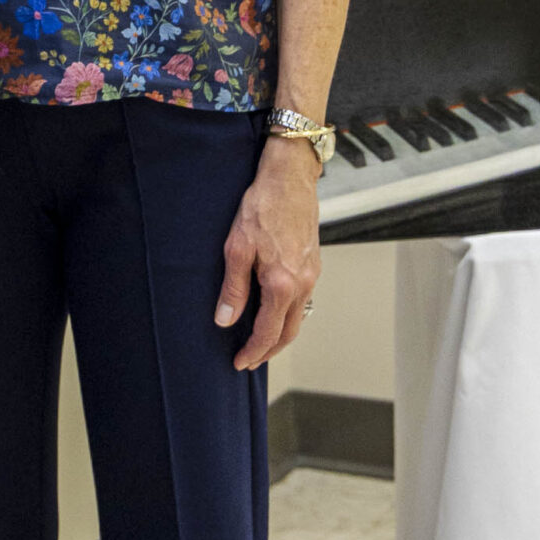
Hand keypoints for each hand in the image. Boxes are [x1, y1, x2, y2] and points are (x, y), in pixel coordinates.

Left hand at [216, 137, 322, 370]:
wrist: (290, 177)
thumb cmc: (262, 206)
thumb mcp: (237, 247)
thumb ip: (233, 288)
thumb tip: (225, 320)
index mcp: (282, 284)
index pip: (268, 332)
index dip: (253, 351)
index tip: (240, 363)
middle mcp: (303, 284)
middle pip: (289, 332)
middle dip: (269, 350)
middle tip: (250, 360)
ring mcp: (312, 274)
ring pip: (299, 316)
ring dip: (280, 333)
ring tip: (261, 340)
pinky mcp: (314, 263)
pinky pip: (303, 299)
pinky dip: (288, 313)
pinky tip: (275, 309)